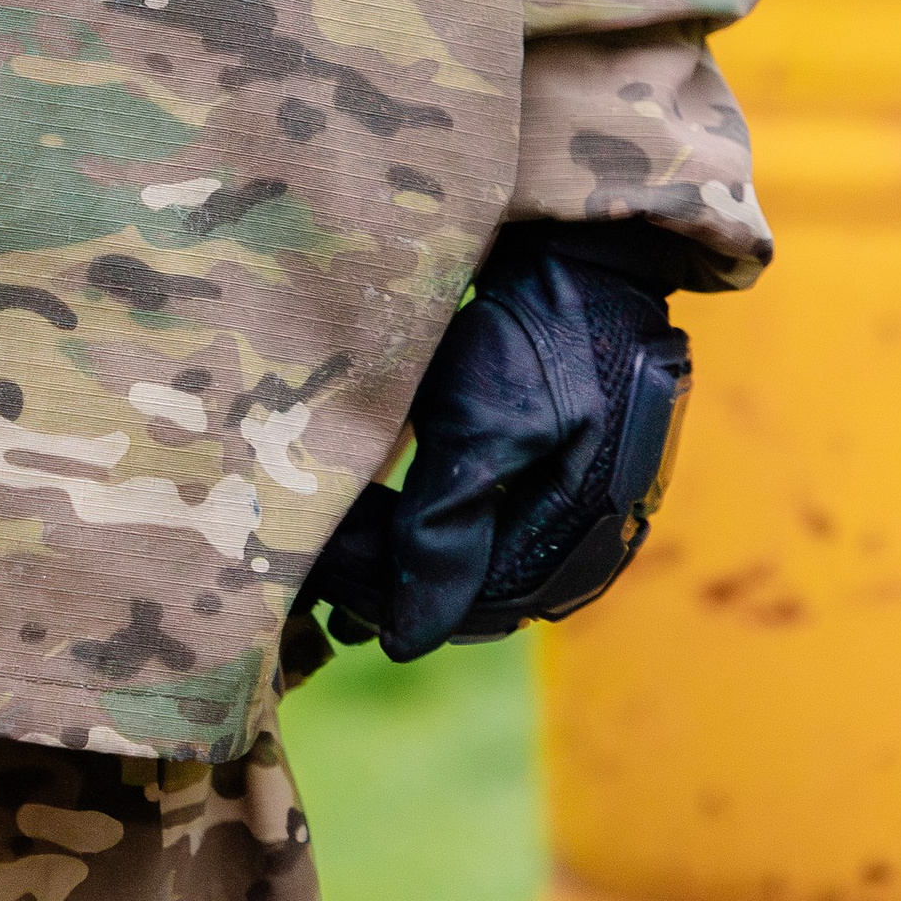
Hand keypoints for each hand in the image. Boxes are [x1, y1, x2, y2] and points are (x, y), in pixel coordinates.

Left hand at [284, 228, 691, 670]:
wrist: (583, 255)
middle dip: (388, 578)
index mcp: (582, 541)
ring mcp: (583, 514)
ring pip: (478, 565)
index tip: (313, 571)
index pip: (466, 605)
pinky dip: (433, 528)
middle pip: (473, 593)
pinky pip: (493, 532)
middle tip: (309, 557)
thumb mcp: (483, 422)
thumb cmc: (531, 331)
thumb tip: (405, 645)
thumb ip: (444, 527)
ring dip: (404, 556)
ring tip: (330, 544)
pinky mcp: (567, 481)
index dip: (385, 595)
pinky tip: (380, 519)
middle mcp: (591, 544)